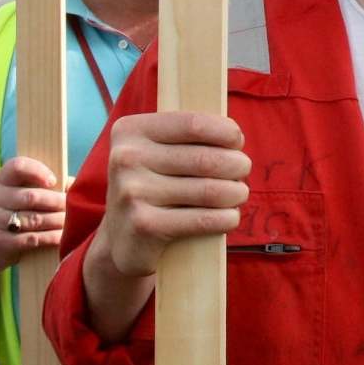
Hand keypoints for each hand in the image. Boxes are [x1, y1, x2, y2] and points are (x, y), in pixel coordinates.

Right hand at [0, 156, 65, 266]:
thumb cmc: (23, 208)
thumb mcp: (30, 190)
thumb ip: (51, 184)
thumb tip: (75, 185)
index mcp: (2, 178)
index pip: (17, 166)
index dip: (38, 171)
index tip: (55, 181)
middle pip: (31, 197)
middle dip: (57, 202)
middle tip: (73, 207)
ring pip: (33, 219)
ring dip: (57, 221)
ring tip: (72, 222)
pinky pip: (30, 239)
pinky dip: (50, 237)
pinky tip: (62, 237)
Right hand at [85, 113, 250, 280]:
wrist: (122, 239)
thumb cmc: (155, 186)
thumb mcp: (159, 152)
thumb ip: (189, 135)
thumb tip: (234, 134)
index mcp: (130, 131)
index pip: (194, 124)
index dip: (228, 133)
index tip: (236, 143)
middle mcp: (126, 158)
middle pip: (207, 159)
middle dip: (238, 165)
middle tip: (241, 172)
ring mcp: (132, 193)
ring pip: (212, 190)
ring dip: (237, 193)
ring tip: (238, 194)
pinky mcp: (144, 226)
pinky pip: (206, 219)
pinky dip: (228, 218)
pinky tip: (229, 217)